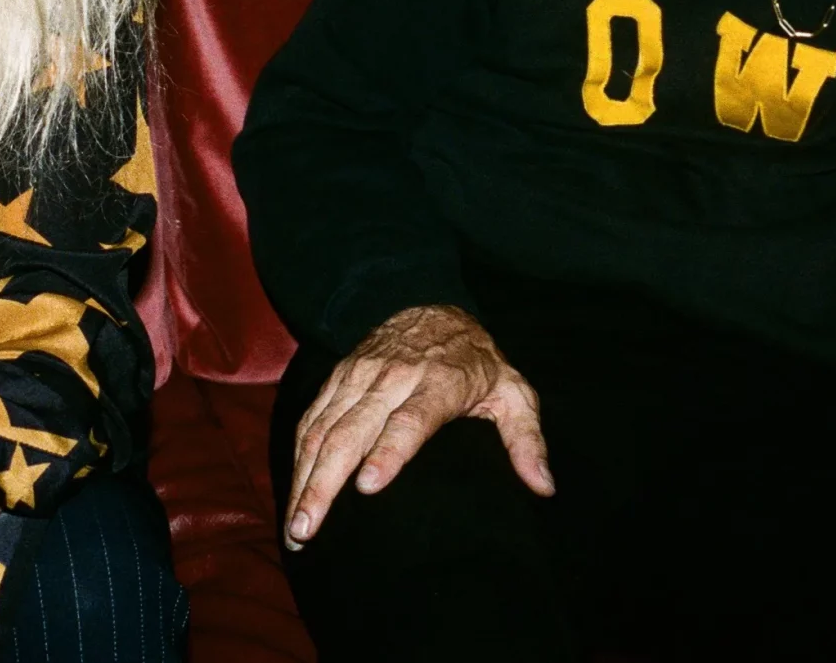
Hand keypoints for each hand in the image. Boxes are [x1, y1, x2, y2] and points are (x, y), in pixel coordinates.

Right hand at [283, 304, 552, 547]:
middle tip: (308, 529)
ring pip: (322, 427)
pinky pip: (310, 417)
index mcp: (439, 382)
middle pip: (352, 431)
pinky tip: (293, 491)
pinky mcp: (337, 378)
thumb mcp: (512, 393)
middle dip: (326, 482)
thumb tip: (542, 485)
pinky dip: (297, 456)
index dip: (389, 452)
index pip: (410, 420)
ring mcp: (358, 376)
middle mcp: (392, 377)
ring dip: (304, 477)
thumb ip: (526, 439)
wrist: (431, 306)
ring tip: (296, 525)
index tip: (368, 487)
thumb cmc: (476, 361)